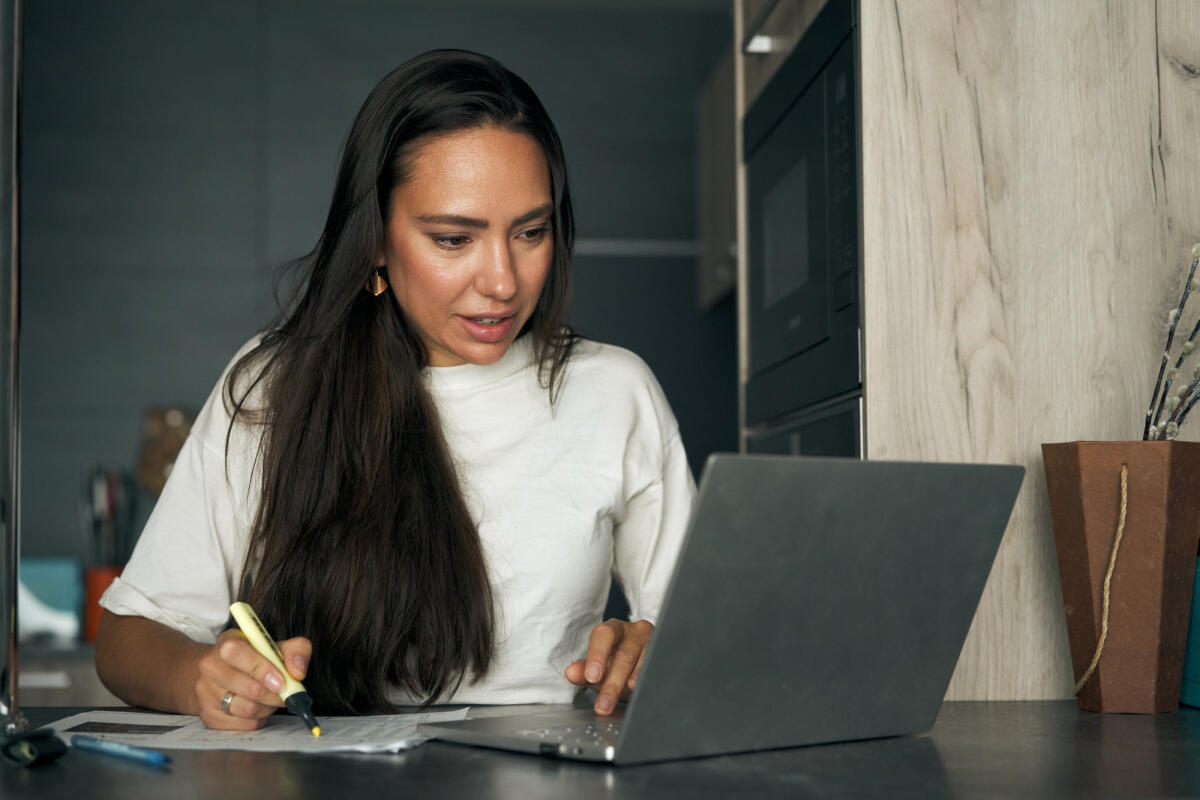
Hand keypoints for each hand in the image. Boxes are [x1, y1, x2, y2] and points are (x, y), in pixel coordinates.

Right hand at [194, 629, 311, 729]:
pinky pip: (244, 724)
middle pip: (248, 688)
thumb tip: (297, 672)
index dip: (262, 668)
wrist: (222, 674)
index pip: (237, 652)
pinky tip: (258, 707)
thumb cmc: (255, 659)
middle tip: (285, 692)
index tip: (282, 681)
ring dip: (267, 707)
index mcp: (228, 642)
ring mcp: (205, 692)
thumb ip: (295, 651)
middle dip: (274, 694)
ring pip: (247, 709)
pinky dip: (259, 718)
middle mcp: (211, 666)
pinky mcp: (208, 715)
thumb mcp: (277, 646)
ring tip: (270, 698)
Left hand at [564, 619, 653, 716]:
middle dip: (612, 683)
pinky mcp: (668, 655)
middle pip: (624, 655)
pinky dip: (651, 681)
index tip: (591, 677)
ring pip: (645, 662)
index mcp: (614, 629)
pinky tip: (646, 691)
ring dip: (634, 682)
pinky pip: (660, 668)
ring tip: (628, 694)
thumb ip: (584, 670)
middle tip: (603, 705)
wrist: (646, 663)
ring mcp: (656, 642)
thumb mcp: (599, 667)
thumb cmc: (619, 662)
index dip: (597, 655)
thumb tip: (571, 673)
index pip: (604, 635)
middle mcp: (637, 631)